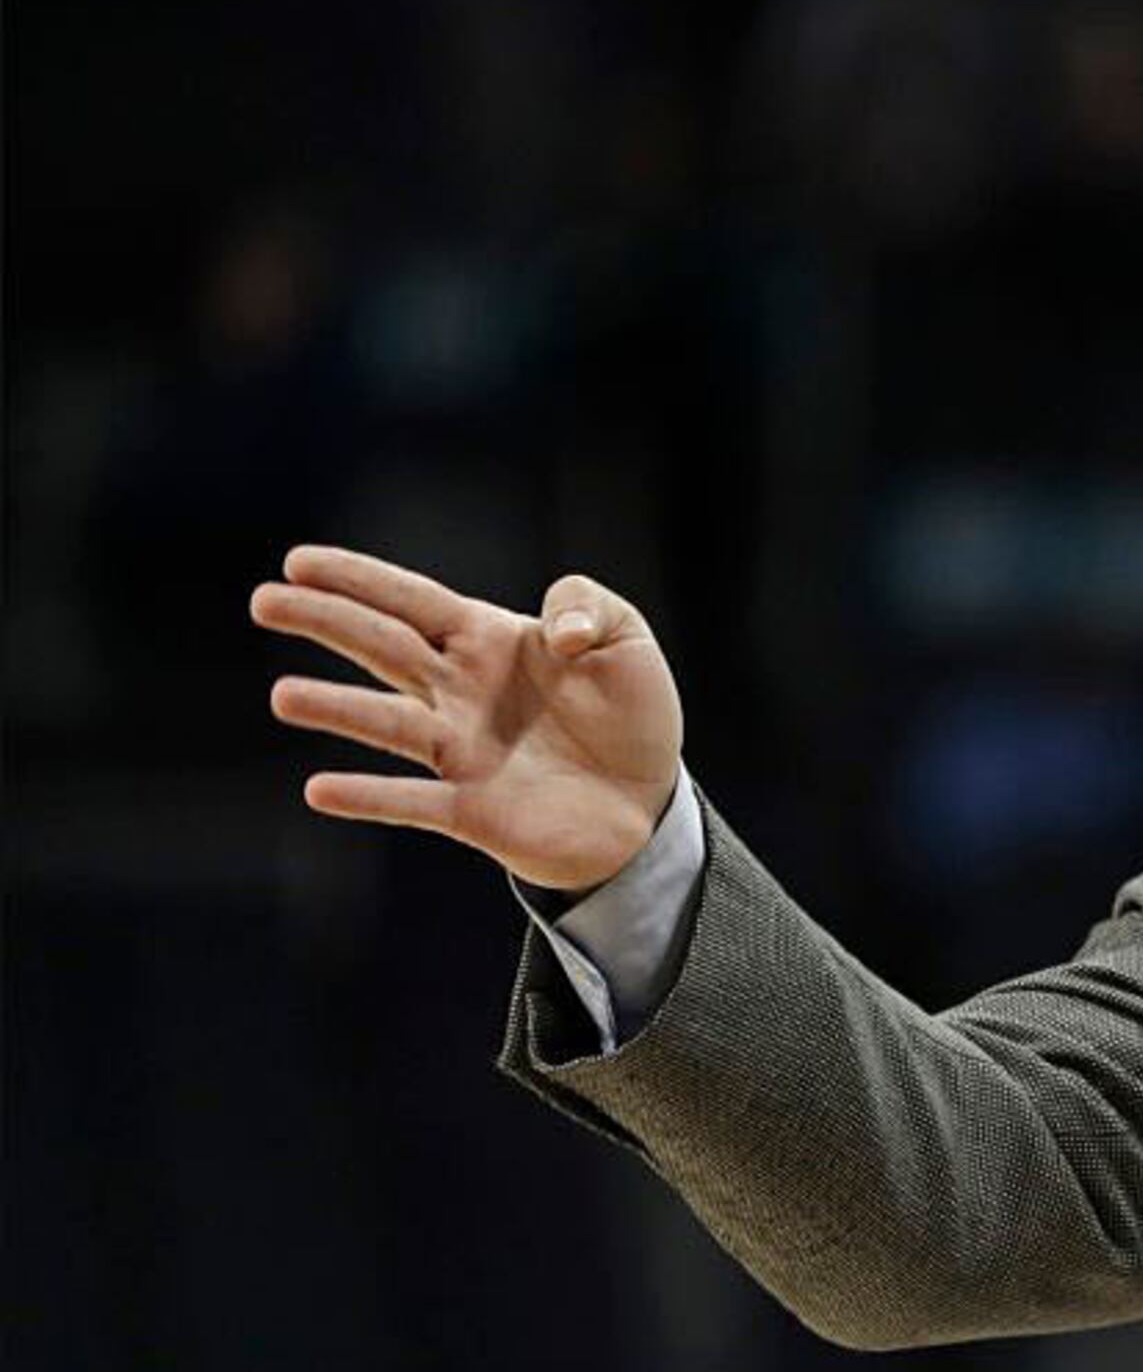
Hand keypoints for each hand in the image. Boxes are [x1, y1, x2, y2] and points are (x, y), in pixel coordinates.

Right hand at [252, 544, 683, 891]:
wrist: (649, 802)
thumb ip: (589, 608)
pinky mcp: (470, 810)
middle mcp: (458, 692)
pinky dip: (368, 796)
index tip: (297, 562)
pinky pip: (411, 802)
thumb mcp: (625, 640)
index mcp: (486, 642)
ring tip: (283, 695)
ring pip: (387, 723)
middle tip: (264, 600)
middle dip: (326, 621)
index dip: (357, 580)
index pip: (410, 601)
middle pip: (383, 648)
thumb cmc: (630, 715)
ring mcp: (459, 752)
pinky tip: (321, 789)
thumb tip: (557, 632)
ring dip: (337, 709)